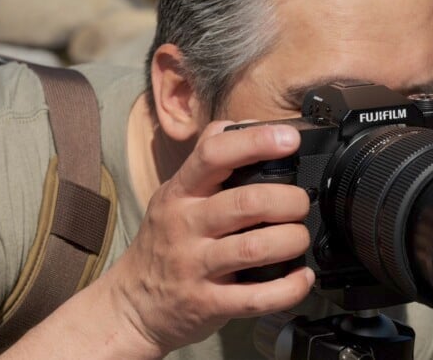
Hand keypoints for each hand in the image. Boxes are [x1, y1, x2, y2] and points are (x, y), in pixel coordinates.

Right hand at [101, 121, 313, 354]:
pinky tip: (301, 278)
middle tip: (301, 204)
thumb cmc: (164, 243)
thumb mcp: (173, 195)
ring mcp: (195, 266)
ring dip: (292, 240)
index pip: (214, 154)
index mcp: (180, 192)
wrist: (131, 306)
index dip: (256, 142)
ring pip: (255, 248)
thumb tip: (243, 126)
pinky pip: (256, 298)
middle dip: (289, 201)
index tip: (288, 139)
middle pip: (247, 202)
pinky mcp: (207, 303)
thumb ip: (207, 162)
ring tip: (300, 238)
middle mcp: (186, 225)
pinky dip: (289, 288)